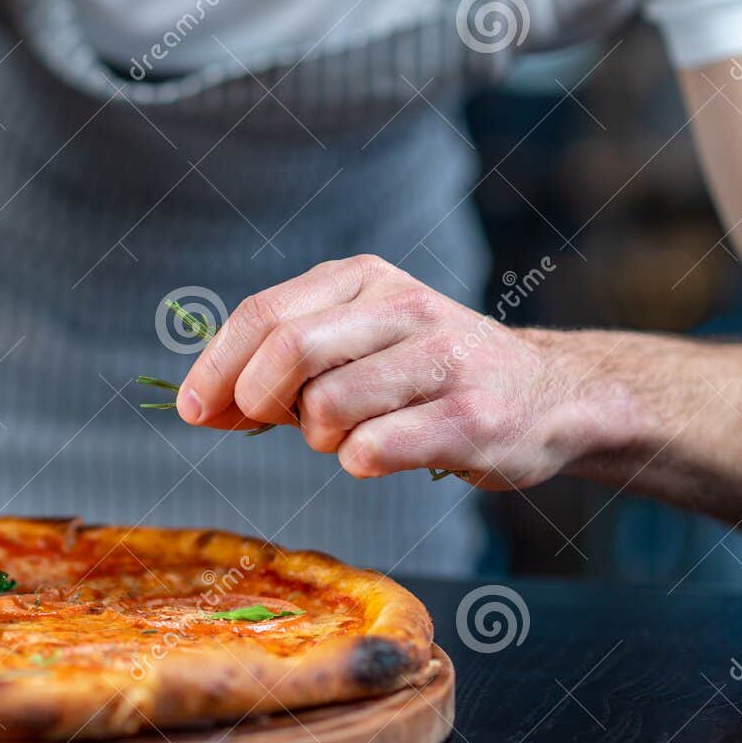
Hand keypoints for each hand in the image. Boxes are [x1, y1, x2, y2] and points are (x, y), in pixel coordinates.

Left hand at [176, 254, 612, 489]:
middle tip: (274, 423)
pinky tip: (386, 453)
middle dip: (258, 400)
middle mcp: (403, 308)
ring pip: (325, 408)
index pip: (261, 315)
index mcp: (364, 280)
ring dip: (318, 438)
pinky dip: (358, 462)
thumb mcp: (355, 345)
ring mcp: (442, 361)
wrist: (549, 396)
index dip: (213, 368)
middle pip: (285, 352)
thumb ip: (278, 367)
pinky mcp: (470, 419)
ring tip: (350, 434)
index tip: (193, 410)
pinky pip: (371, 450)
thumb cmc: (428, 377)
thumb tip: (198, 405)